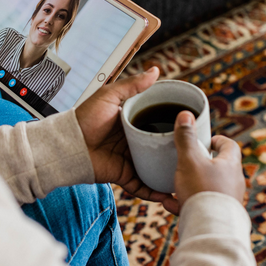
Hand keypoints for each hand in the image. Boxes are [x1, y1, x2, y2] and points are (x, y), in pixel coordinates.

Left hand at [75, 67, 178, 214]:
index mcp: (132, 123)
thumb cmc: (84, 118)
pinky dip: (155, 193)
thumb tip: (155, 70)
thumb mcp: (109, 96)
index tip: (191, 125)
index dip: (173, 125)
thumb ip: (132, 85)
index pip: (158, 123)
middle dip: (176, 152)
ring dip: (170, 174)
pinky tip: (169, 195)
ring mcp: (130, 160)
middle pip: (160, 148)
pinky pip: (142, 186)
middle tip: (197, 152)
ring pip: (156, 169)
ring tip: (190, 176)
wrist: (68, 144)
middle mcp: (134, 142)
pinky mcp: (124, 176)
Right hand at [173, 111, 244, 208]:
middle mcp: (234, 182)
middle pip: (220, 167)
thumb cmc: (202, 191)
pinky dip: (188, 202)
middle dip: (203, 163)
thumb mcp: (190, 160)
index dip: (217, 140)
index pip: (230, 145)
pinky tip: (172, 204)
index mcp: (230, 165)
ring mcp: (228, 201)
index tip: (205, 141)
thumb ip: (185, 138)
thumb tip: (185, 114)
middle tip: (187, 160)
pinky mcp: (219, 216)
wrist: (210, 229)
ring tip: (177, 184)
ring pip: (210, 187)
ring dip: (194, 183)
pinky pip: (202, 205)